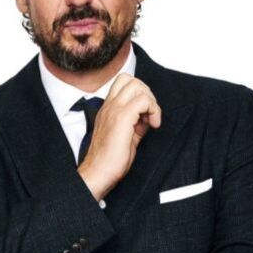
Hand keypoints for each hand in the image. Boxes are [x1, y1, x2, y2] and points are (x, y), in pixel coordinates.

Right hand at [78, 74, 161, 199]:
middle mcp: (109, 106)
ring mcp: (114, 110)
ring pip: (137, 86)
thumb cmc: (109, 160)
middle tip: (150, 114)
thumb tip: (149, 118)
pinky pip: (143, 101)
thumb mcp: (126, 136)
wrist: (99, 172)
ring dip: (150, 101)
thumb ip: (136, 124)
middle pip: (130, 80)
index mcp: (107, 109)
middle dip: (147, 94)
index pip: (122, 83)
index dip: (139, 93)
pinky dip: (153, 110)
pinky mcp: (122, 118)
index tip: (145, 114)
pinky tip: (153, 125)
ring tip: (151, 119)